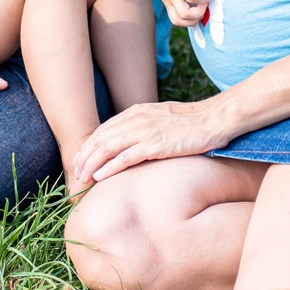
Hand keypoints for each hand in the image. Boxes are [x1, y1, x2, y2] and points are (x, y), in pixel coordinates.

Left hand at [71, 97, 234, 189]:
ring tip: (83, 178)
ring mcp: (145, 131)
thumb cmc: (190, 123)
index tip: (80, 160)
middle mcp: (136, 119)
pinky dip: (109, 167)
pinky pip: (125, 158)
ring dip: (92, 164)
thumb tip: (130, 141)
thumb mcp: (160, 118)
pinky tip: (100, 177)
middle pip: (100, 138)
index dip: (89, 146)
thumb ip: (143, 126)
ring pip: (107, 148)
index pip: (104, 129)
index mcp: (136, 111)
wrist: (213, 119)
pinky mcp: (155, 145)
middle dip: (84, 156)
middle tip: (76, 173)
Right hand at [145, 0, 210, 26]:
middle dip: (200, 12)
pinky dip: (187, 22)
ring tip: (201, 10)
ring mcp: (169, 2)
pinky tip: (195, 14)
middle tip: (206, 3)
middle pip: (185, 14)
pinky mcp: (168, 6)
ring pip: (179, 21)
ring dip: (194, 20)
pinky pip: (176, 20)